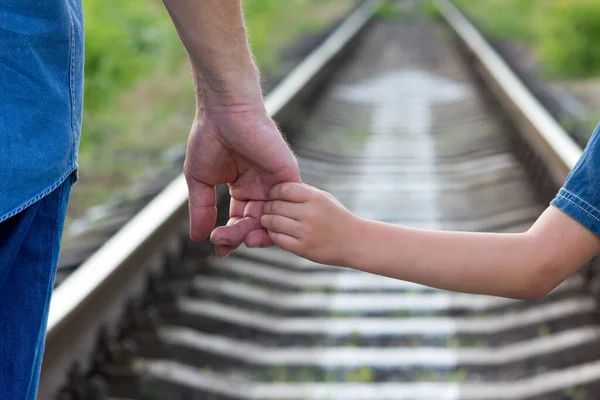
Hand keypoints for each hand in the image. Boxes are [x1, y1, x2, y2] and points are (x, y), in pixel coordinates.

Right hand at [184, 104, 299, 256]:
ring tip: (241, 240)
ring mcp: (275, 182)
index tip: (219, 248)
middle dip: (240, 236)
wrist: (225, 111)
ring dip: (256, 232)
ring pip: (270, 218)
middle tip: (224, 242)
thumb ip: (202, 209)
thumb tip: (197, 237)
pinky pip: (288, 204)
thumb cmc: (210, 138)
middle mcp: (260, 187)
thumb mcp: (200, 180)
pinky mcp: (287, 175)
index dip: (230, 236)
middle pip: (255, 222)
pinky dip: (276, 219)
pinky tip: (261, 227)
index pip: (240, 219)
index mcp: (242, 187)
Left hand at [261, 182, 361, 264]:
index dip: (273, 192)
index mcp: (316, 198)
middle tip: (266, 209)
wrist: (355, 242)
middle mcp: (310, 214)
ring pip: (273, 222)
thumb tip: (277, 188)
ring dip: (266, 220)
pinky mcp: (303, 248)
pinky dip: (272, 234)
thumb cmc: (337, 217)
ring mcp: (306, 232)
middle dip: (267, 207)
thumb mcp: (324, 198)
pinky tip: (275, 232)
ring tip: (267, 220)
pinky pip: (278, 239)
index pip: (283, 189)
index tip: (273, 196)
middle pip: (275, 206)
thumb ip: (303, 192)